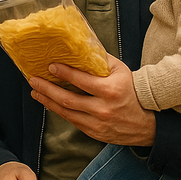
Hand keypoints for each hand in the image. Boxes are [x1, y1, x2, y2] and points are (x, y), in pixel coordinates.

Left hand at [29, 54, 156, 146]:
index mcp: (111, 90)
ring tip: (36, 92)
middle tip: (34, 80)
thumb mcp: (122, 71)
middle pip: (68, 99)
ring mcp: (97, 123)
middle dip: (47, 89)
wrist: (147, 123)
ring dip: (48, 102)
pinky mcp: (94, 133)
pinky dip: (59, 111)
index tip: (50, 66)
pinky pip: (72, 121)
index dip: (64, 73)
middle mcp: (103, 109)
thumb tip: (82, 47)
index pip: (82, 81)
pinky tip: (50, 103)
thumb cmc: (132, 92)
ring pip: (66, 112)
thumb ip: (102, 60)